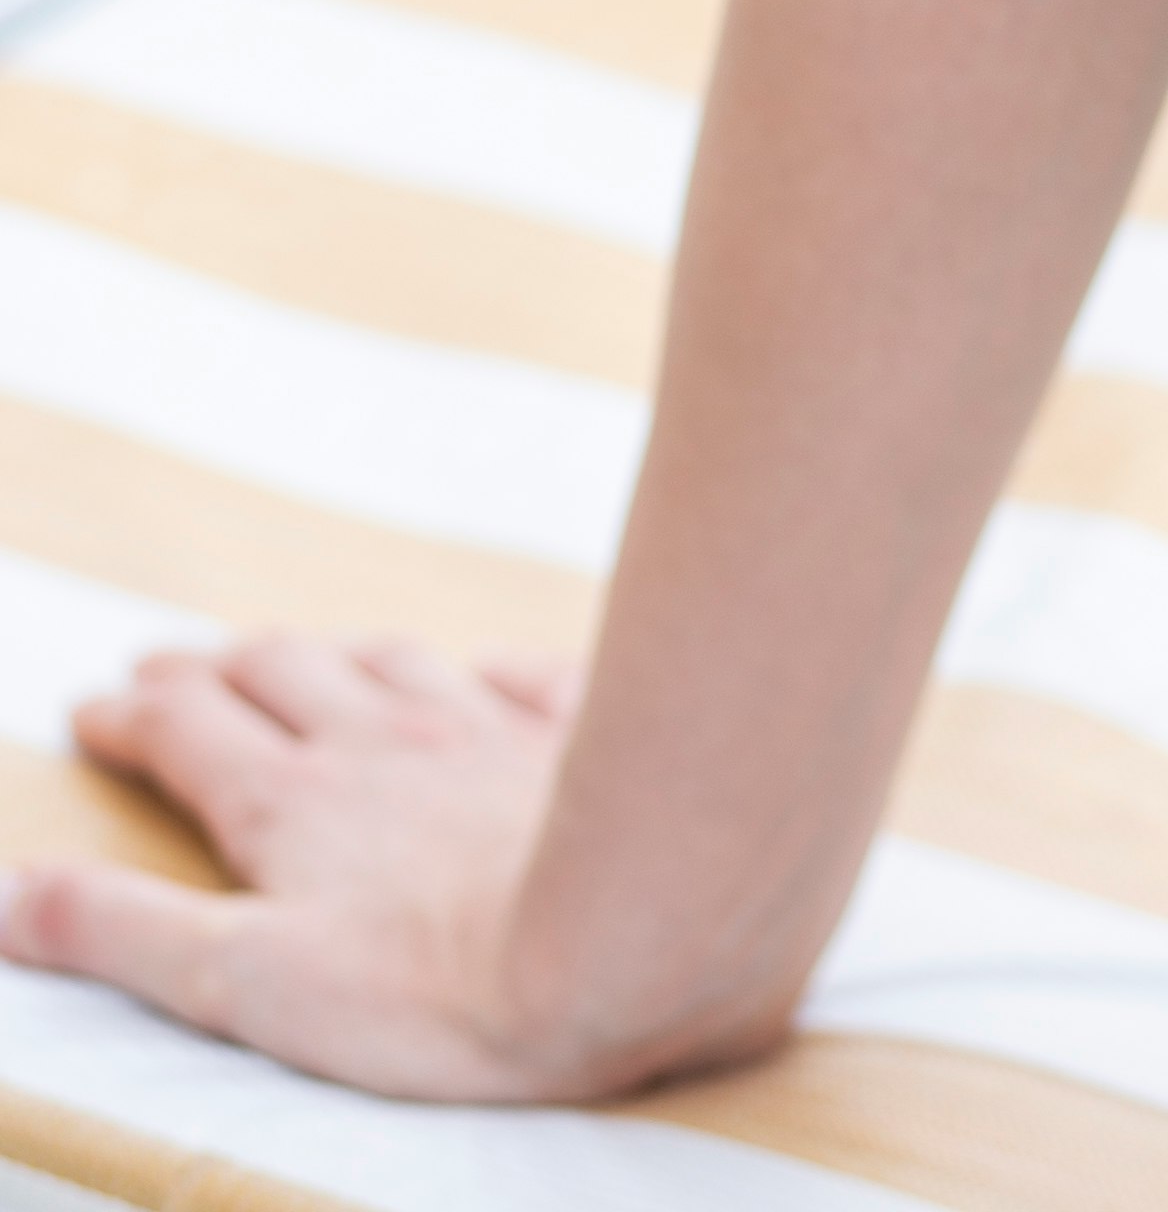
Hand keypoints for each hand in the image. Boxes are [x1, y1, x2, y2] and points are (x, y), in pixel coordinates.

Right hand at [0, 632, 606, 1098]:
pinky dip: (486, 674)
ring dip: (335, 656)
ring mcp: (485, 732)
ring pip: (392, 665)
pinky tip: (488, 672)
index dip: (135, 717)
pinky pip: (524, 681)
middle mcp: (383, 743)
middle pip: (283, 678)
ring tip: (311, 654)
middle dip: (216, 670)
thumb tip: (0, 894)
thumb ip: (119, 933)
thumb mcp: (243, 984)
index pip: (191, 733)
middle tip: (175, 666)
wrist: (629, 933)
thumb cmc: (434, 988)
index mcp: (293, 804)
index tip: (96, 707)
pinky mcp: (578, 740)